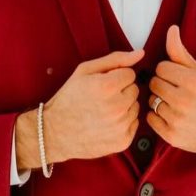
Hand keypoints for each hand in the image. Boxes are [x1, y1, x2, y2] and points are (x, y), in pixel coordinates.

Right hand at [38, 48, 143, 164]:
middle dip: (121, 91)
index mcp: (107, 86)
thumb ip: (115, 59)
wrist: (55, 132)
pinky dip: (123, 123)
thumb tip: (140, 53)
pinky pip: (134, 124)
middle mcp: (117, 107)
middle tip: (101, 98)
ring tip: (103, 111)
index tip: (102, 84)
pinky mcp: (123, 141)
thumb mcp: (85, 71)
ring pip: (135, 107)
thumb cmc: (68, 99)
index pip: (130, 74)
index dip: (116, 77)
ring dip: (123, 107)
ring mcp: (121, 126)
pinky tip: (106, 123)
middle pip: (135, 90)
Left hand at [147, 25, 195, 156]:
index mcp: (193, 82)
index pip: (161, 67)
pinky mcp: (171, 136)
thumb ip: (180, 52)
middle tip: (175, 91)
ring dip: (160, 101)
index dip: (169, 72)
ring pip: (151, 101)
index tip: (178, 78)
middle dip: (163, 85)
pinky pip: (150, 118)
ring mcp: (177, 120)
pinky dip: (157, 117)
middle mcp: (184, 101)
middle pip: (154, 83)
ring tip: (175, 104)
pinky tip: (171, 116)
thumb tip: (171, 30)